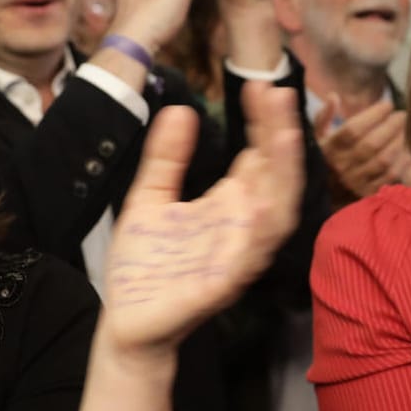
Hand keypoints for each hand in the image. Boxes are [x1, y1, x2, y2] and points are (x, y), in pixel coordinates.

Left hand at [101, 81, 303, 353]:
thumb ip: (166, 158)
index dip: (264, 123)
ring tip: (285, 135)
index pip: (259, 156)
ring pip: (277, 213)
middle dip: (281, 136)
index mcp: (228, 206)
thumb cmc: (144, 266)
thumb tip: (181, 109)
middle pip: (275, 176)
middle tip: (278, 94)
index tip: (260, 86)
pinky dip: (259, 230)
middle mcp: (242, 227)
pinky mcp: (223, 284)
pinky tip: (260, 201)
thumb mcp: (149, 198)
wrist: (126, 324)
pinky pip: (251, 256)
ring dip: (284, 175)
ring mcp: (238, 255)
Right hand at [314, 98, 410, 197]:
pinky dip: (402, 163)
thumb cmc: (326, 158)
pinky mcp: (368, 193)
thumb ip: (323, 116)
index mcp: (329, 148)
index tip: (387, 104)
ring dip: (399, 142)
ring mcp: (355, 181)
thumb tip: (333, 96)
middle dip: (391, 126)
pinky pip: (390, 177)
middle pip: (371, 144)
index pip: (353, 129)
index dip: (373, 115)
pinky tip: (408, 152)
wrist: (325, 193)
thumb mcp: (317, 138)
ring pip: (383, 160)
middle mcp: (342, 166)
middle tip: (402, 115)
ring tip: (406, 130)